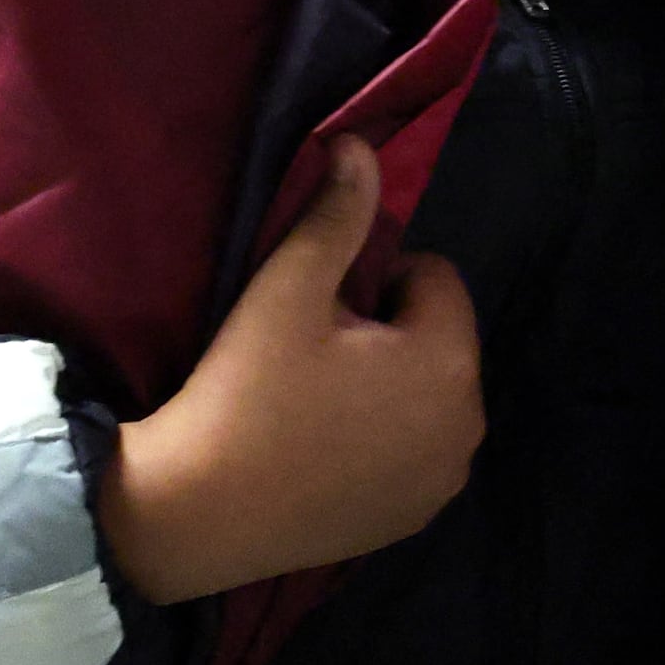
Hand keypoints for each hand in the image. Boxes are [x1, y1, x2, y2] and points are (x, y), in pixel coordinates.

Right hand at [97, 140, 482, 602]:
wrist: (198, 513)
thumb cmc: (244, 391)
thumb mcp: (288, 289)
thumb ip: (337, 215)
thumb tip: (360, 144)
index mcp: (448, 362)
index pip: (433, 278)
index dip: (374, 281)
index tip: (318, 312)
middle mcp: (467, 426)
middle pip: (436, 340)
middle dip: (388, 333)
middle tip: (309, 355)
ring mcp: (443, 482)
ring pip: (426, 395)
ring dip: (389, 385)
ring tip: (314, 401)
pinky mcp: (415, 519)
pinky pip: (414, 450)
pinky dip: (384, 440)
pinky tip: (323, 450)